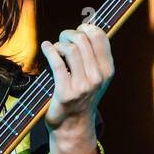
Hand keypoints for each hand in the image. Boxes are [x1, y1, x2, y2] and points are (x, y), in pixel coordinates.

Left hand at [40, 22, 113, 137]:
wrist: (73, 126)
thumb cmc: (81, 96)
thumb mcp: (96, 77)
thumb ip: (94, 56)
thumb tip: (87, 27)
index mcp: (107, 70)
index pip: (100, 37)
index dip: (86, 28)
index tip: (78, 29)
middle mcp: (98, 77)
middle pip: (83, 40)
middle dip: (69, 34)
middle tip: (62, 38)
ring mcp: (83, 86)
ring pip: (70, 50)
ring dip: (59, 44)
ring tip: (55, 48)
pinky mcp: (65, 93)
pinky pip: (57, 63)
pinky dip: (49, 50)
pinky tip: (45, 47)